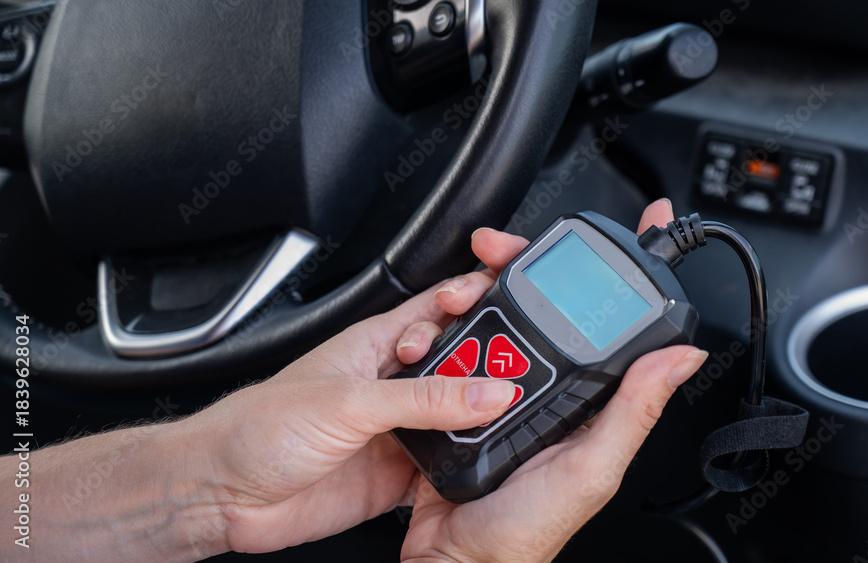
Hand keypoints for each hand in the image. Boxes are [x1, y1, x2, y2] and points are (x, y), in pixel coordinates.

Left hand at [188, 273, 523, 552]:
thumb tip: (489, 391)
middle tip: (520, 370)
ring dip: (482, 416)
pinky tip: (484, 459)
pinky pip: (448, 462)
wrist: (223, 494)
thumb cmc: (259, 428)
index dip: (475, 296)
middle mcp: (391, 384)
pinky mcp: (398, 472)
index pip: (439, 308)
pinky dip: (469, 462)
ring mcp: (396, 430)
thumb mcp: (350, 402)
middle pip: (460, 363)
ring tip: (512, 415)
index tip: (511, 297)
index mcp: (376, 344)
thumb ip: (424, 398)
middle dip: (491, 361)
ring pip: (458, 414)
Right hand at [398, 199, 707, 561]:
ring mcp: (504, 392)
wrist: (452, 562)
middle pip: (550, 309)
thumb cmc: (522, 533)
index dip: (629, 273)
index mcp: (591, 402)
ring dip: (478, 293)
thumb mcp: (590, 470)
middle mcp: (551, 391)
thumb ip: (633, 412)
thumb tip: (683, 357)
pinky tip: (438, 317)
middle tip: (502, 248)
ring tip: (464, 281)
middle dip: (529, 267)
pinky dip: (444, 328)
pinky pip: (455, 350)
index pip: (617, 326)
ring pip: (497, 320)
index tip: (644, 223)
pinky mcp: (462, 400)